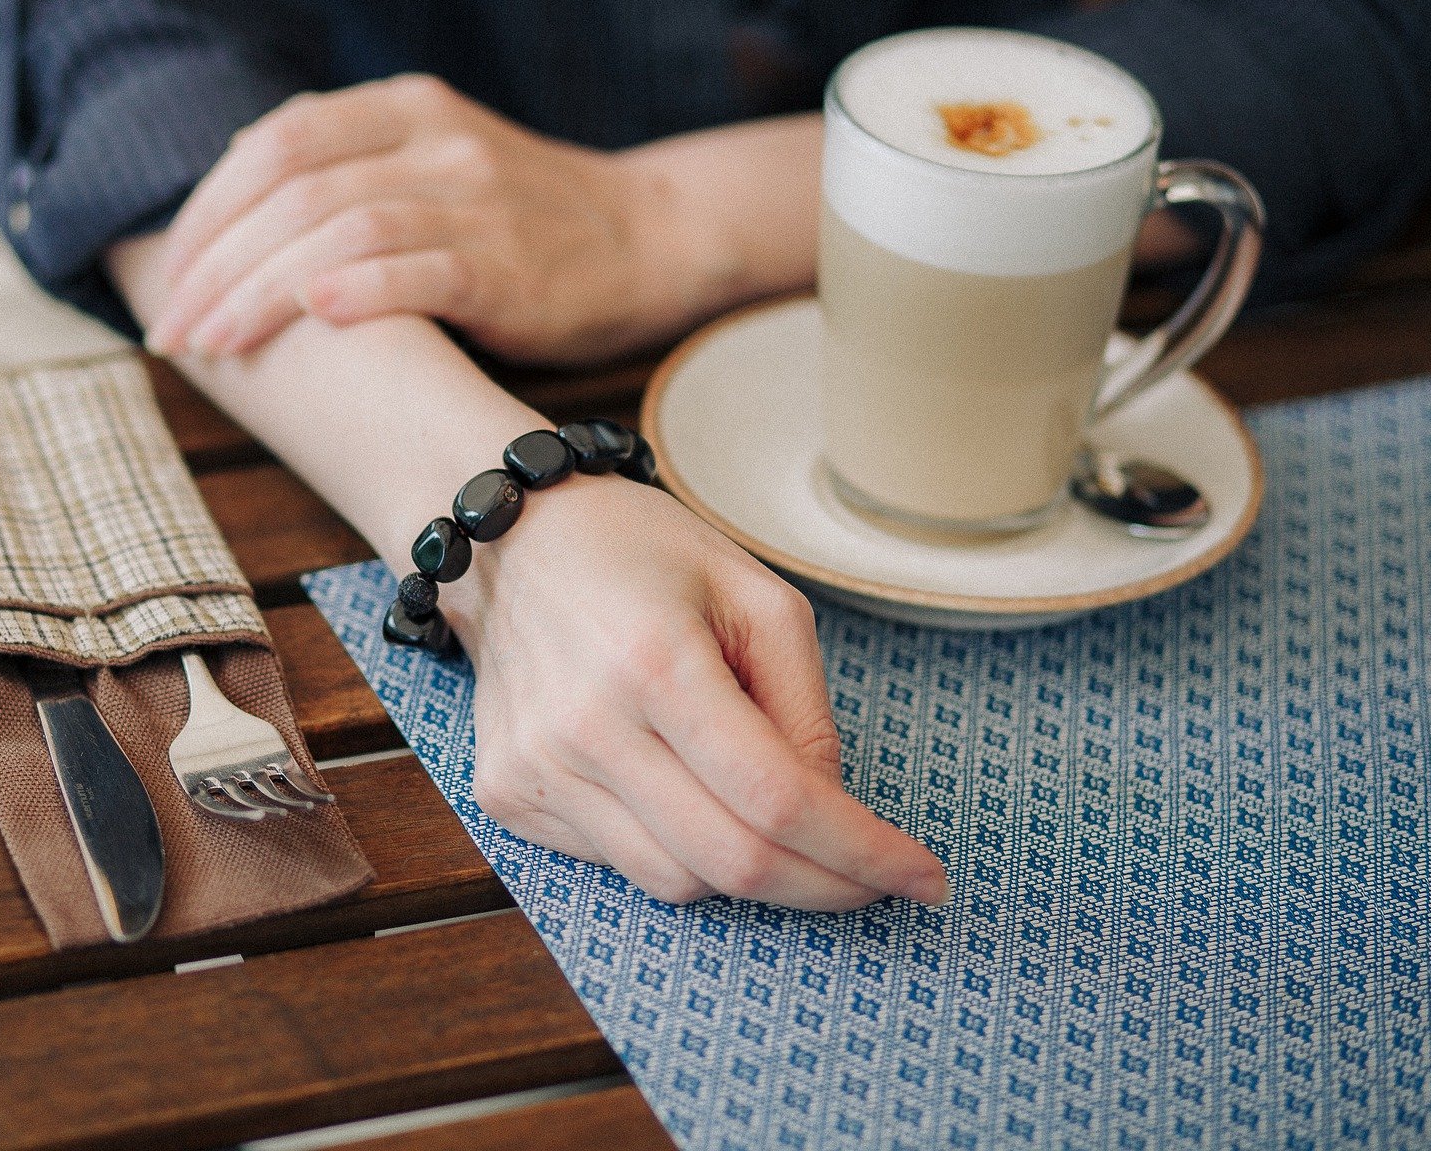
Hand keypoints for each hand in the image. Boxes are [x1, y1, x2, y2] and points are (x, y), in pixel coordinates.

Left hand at [137, 74, 720, 364]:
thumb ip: (347, 166)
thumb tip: (233, 191)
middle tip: (173, 330)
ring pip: (341, 230)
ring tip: (215, 345)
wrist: (649, 238)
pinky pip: (423, 269)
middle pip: (293, 189)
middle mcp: (435, 141)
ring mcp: (476, 199)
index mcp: (405, 108)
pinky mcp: (512, 265)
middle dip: (217, 264)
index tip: (168, 278)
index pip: (276, 142)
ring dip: (263, 292)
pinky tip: (314, 317)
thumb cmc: (522, 220)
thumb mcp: (433, 161)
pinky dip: (361, 290)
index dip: (209, 210)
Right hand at [439, 474, 949, 909]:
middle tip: (875, 882)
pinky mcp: (506, 793)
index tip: (924, 878)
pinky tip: (685, 792)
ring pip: (675, 881)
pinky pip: (619, 864)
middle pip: (732, 861)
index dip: (862, 853)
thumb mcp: (756, 595)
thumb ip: (804, 708)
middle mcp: (584, 725)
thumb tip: (830, 814)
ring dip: (751, 873)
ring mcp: (535, 768)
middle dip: (826, 888)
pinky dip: (676, 850)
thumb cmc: (640, 553)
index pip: (777, 799)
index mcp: (656, 661)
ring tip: (775, 822)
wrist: (509, 541)